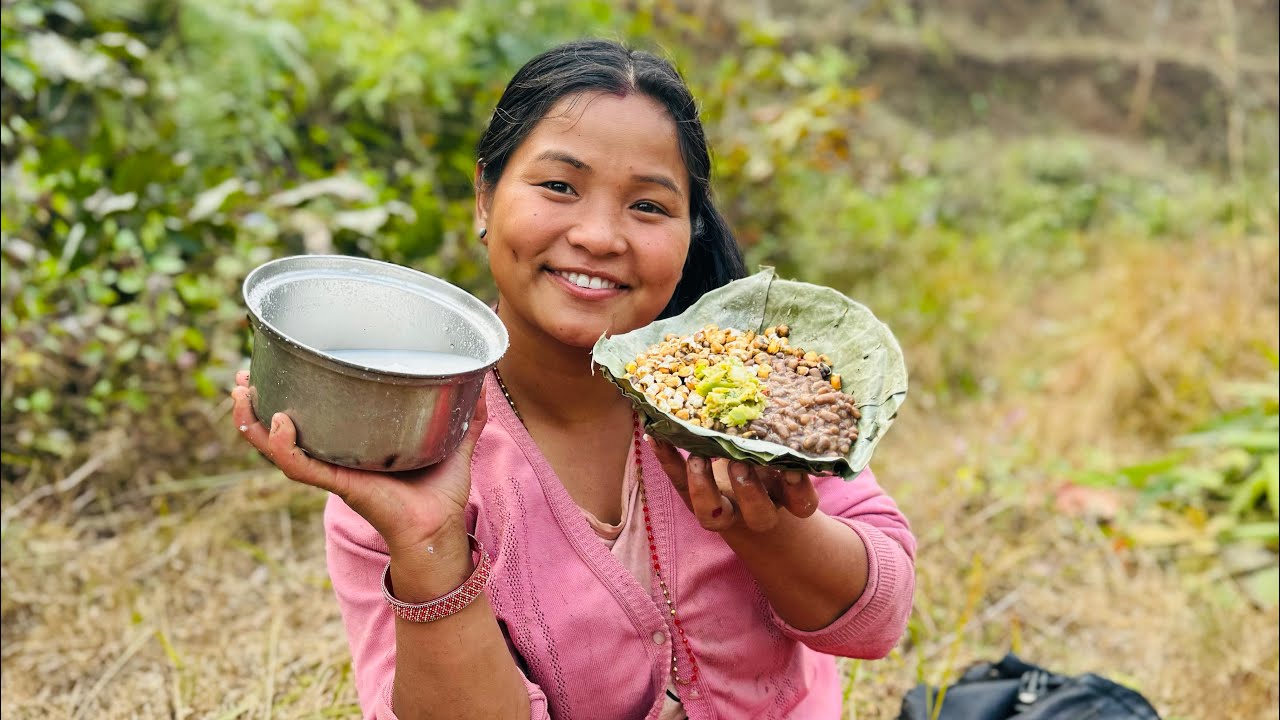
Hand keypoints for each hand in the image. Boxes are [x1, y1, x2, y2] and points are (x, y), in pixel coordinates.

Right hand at [230, 370, 483, 556]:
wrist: (442, 529)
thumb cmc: (442, 493)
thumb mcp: (454, 442)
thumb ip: (466, 413)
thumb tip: (483, 376)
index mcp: (354, 444)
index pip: (312, 417)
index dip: (287, 395)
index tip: (273, 368)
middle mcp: (335, 456)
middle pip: (281, 430)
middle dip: (254, 405)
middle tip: (239, 379)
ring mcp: (333, 470)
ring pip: (278, 447)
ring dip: (253, 422)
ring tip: (240, 393)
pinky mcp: (339, 485)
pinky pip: (302, 467)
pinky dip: (285, 447)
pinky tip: (277, 425)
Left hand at [648, 437, 819, 533]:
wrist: (744, 500)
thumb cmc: (771, 463)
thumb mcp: (782, 451)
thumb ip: (785, 435)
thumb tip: (785, 391)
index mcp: (786, 499)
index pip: (801, 504)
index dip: (799, 490)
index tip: (792, 470)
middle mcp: (755, 511)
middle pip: (758, 515)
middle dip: (749, 491)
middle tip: (741, 464)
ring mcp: (722, 510)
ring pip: (712, 515)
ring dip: (703, 485)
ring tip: (698, 456)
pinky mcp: (692, 498)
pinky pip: (678, 483)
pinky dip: (667, 458)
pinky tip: (655, 435)